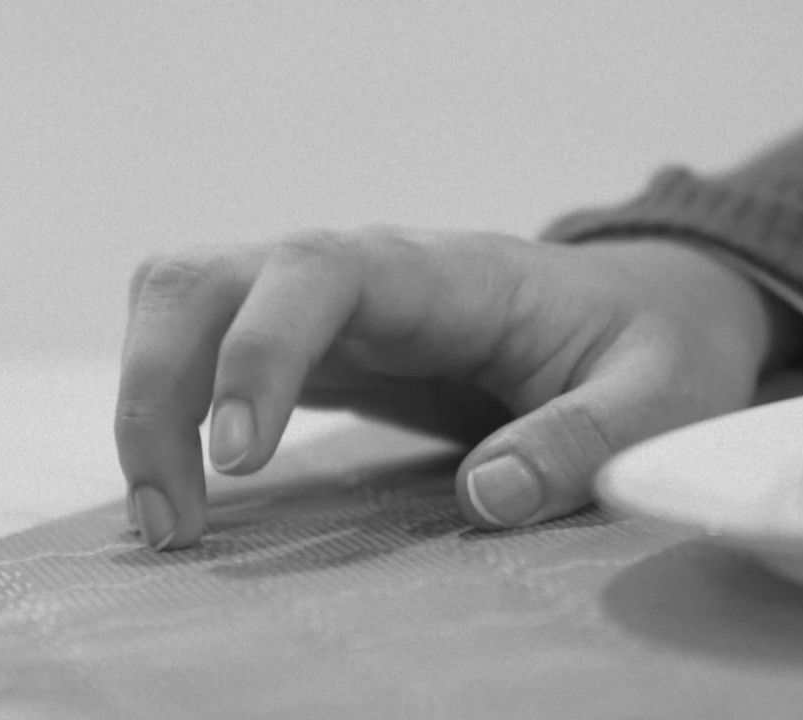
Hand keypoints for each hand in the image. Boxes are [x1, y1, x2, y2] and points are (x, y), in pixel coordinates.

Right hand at [116, 226, 788, 548]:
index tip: (239, 460)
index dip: (256, 353)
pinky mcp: (305, 344)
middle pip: (201, 279)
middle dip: (157, 390)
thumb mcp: (659, 397)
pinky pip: (198, 349)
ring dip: (143, 403)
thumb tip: (484, 496)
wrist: (631, 308)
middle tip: (175, 520)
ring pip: (178, 305)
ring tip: (168, 521)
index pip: (312, 273)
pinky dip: (164, 413)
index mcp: (437, 273)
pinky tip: (181, 494)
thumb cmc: (645, 344)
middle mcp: (355, 273)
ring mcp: (318, 305)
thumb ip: (585, 440)